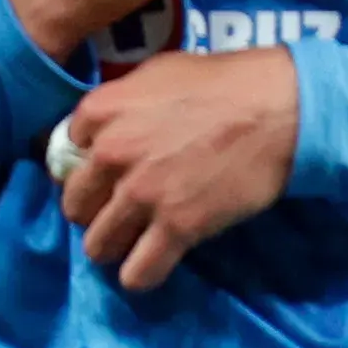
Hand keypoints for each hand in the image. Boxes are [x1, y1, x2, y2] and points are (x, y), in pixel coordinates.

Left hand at [52, 47, 297, 292]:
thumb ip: (121, 101)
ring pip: (98, 246)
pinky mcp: (178, 226)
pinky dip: (142, 274)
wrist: (282, 107)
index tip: (113, 174)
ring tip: (138, 241)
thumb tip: (105, 128)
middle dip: (97, 212)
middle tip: (125, 210)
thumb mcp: (158, 72)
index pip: (66, 157)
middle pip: (76, 207)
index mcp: (100, 111)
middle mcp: (109, 154)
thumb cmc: (226, 82)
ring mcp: (142, 194)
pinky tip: (153, 265)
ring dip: (115, 246)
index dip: (90, 169)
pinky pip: (139, 272)